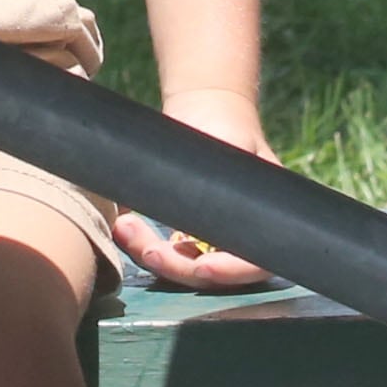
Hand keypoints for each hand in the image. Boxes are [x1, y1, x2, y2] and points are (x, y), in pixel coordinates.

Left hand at [110, 89, 280, 291]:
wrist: (205, 112)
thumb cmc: (229, 127)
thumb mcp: (235, 146)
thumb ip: (228, 174)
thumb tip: (207, 208)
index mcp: (262, 223)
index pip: (253, 264)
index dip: (229, 273)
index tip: (202, 266)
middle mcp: (238, 240)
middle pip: (210, 274)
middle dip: (177, 267)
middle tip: (149, 250)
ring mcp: (208, 244)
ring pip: (181, 267)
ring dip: (152, 255)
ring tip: (126, 228)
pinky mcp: (181, 237)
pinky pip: (163, 253)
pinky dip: (141, 244)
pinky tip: (124, 227)